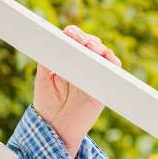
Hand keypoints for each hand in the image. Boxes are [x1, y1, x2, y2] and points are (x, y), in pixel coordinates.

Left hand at [32, 25, 121, 157]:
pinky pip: (114, 72)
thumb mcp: (43, 76)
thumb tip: (54, 43)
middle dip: (86, 38)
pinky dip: (112, 62)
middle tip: (78, 39)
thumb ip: (47, 60)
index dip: (74, 33)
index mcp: (67, 60)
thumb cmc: (47, 101)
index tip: (69, 32)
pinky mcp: (103, 89)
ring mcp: (94, 76)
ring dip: (98, 47)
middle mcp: (82, 66)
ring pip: (104, 55)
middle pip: (91, 44)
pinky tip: (104, 56)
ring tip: (89, 46)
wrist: (54, 126)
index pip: (75, 41)